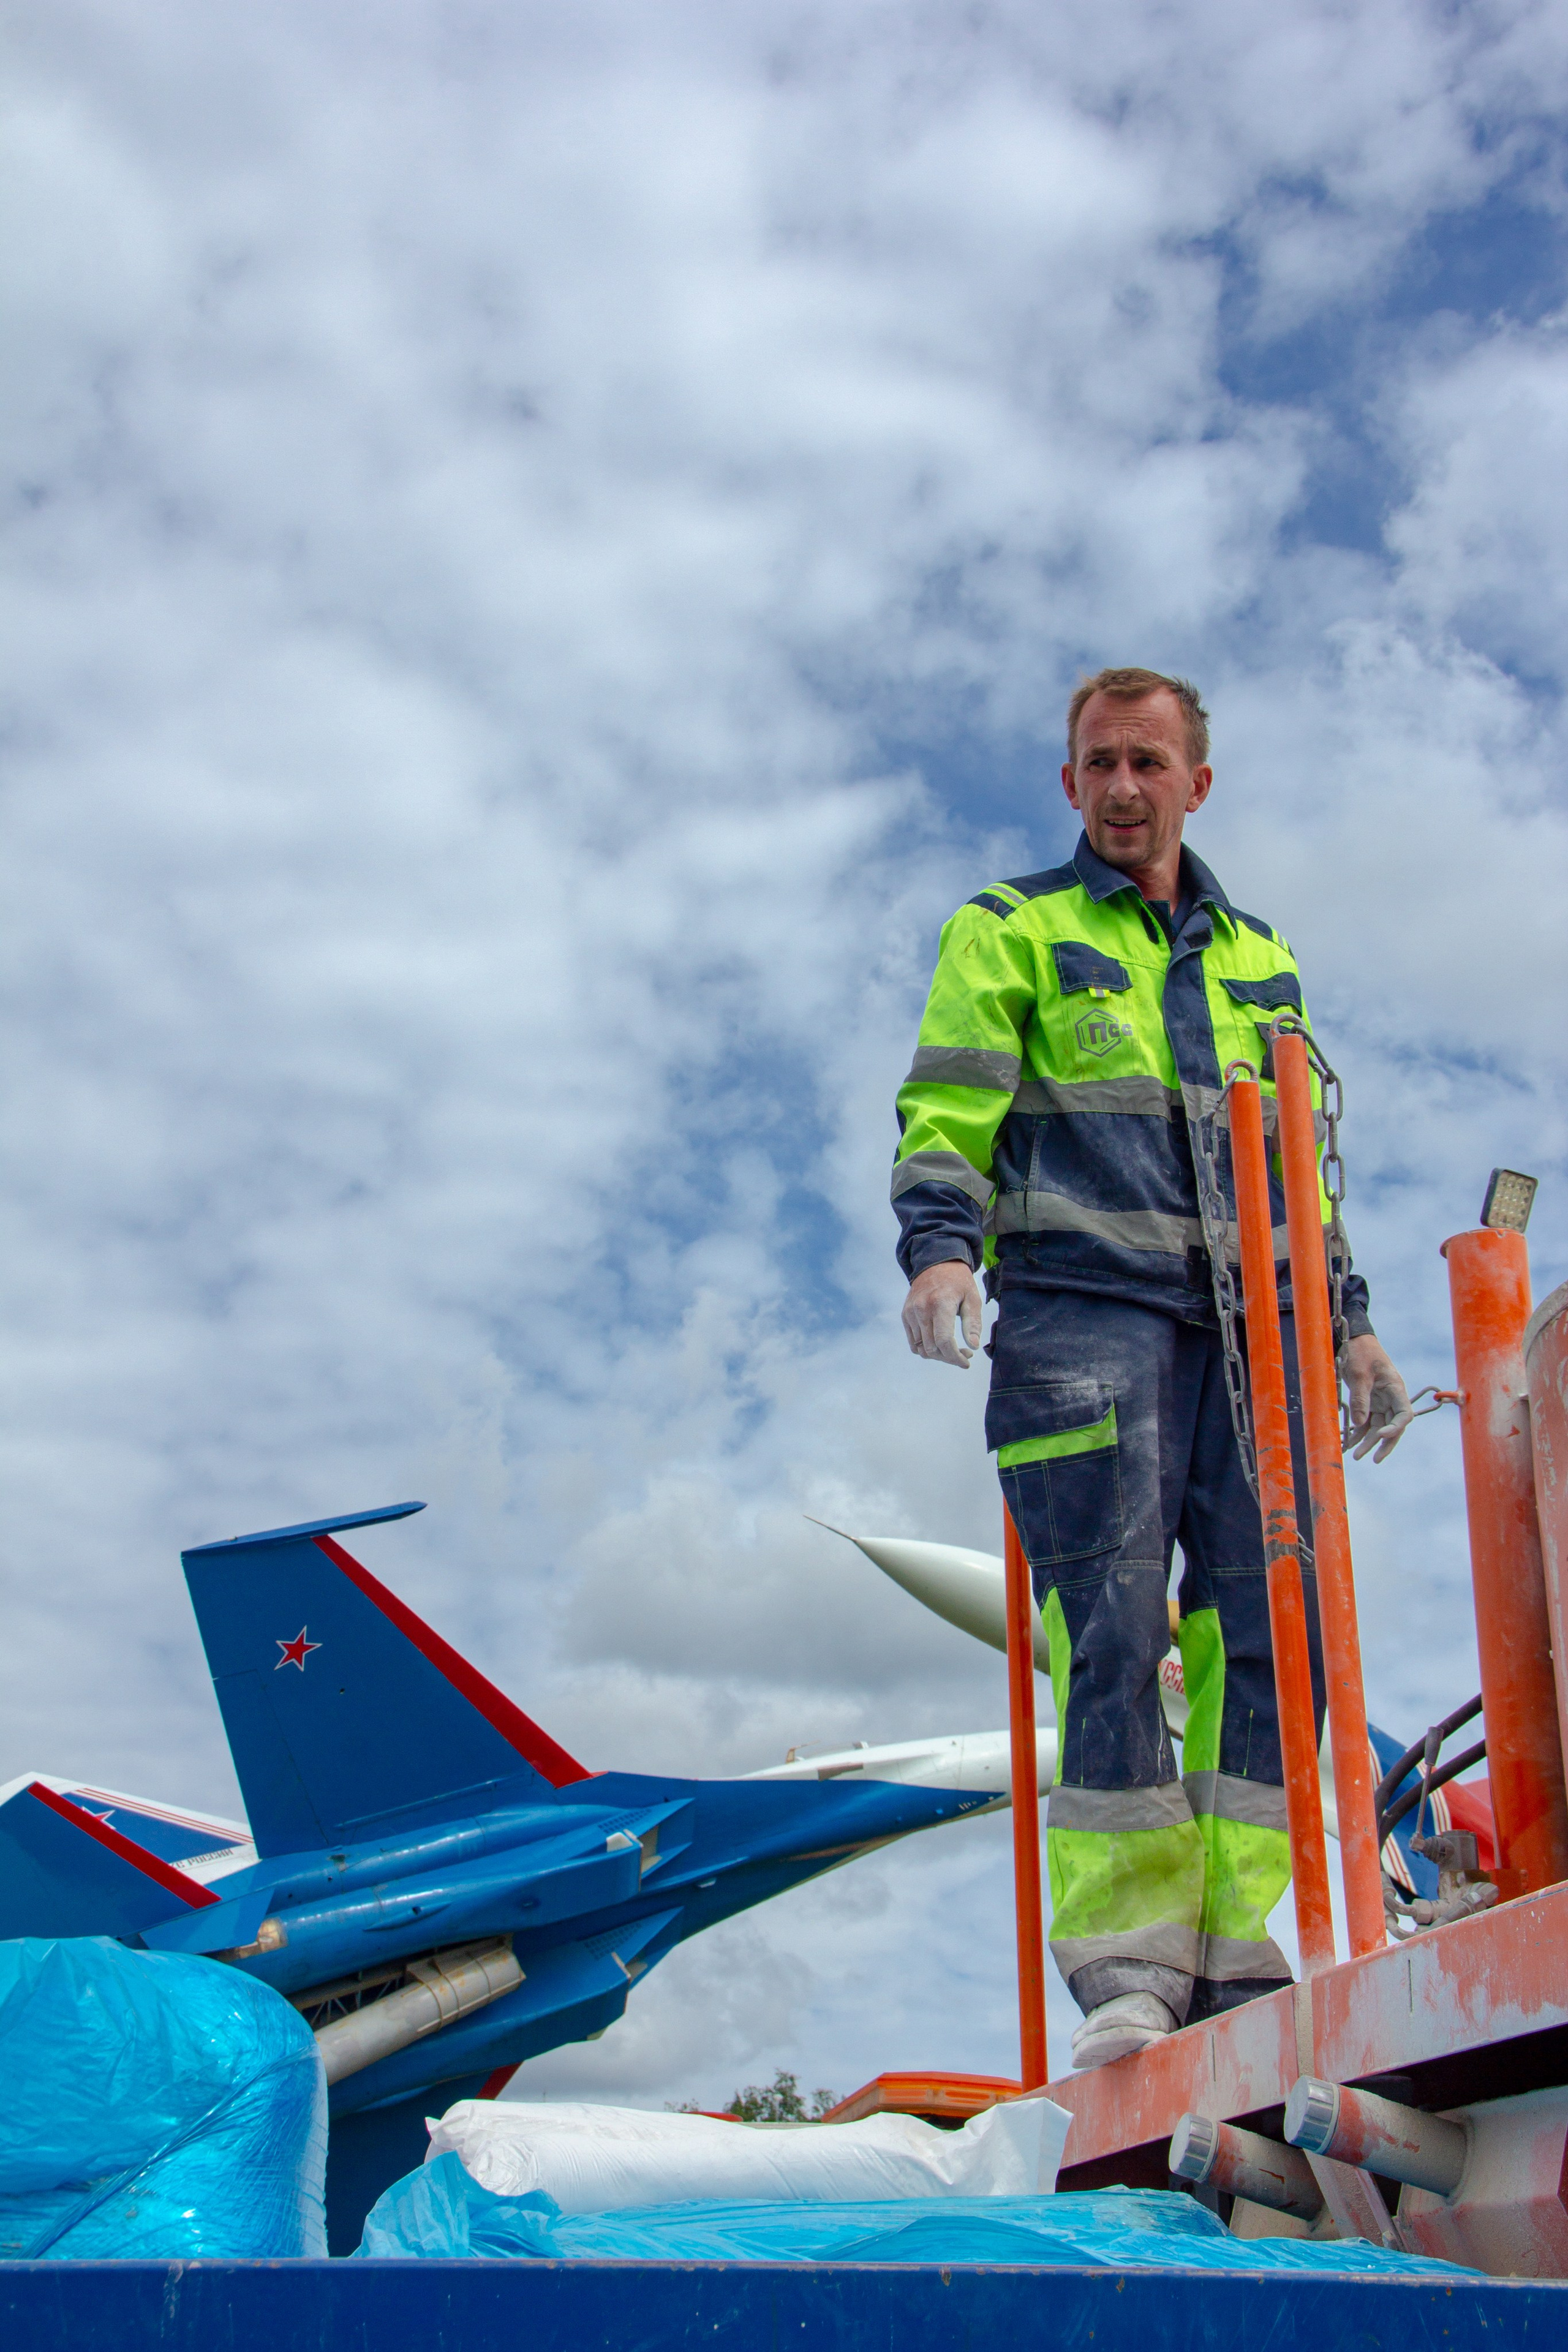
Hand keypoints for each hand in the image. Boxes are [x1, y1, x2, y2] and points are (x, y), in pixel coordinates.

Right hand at [902, 1260, 983, 1368]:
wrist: (936, 1263)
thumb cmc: (958, 1281)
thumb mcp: (972, 1298)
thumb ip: (973, 1323)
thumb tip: (973, 1346)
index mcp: (940, 1303)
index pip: (944, 1341)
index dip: (956, 1357)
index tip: (967, 1362)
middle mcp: (921, 1309)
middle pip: (932, 1349)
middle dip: (950, 1358)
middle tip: (965, 1354)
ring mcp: (910, 1313)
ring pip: (922, 1349)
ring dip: (939, 1355)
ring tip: (953, 1349)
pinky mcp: (905, 1315)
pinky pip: (913, 1343)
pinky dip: (926, 1349)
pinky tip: (939, 1344)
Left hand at [1341, 1334, 1413, 1461]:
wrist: (1354, 1340)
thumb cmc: (1361, 1352)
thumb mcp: (1360, 1374)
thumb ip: (1361, 1398)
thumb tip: (1361, 1423)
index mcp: (1396, 1388)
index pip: (1404, 1414)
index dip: (1396, 1428)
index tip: (1382, 1435)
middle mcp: (1391, 1397)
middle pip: (1392, 1426)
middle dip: (1383, 1443)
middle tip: (1373, 1459)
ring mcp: (1381, 1401)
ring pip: (1378, 1426)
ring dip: (1368, 1441)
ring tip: (1356, 1456)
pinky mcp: (1369, 1402)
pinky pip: (1366, 1421)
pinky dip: (1359, 1432)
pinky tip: (1350, 1443)